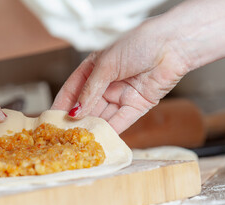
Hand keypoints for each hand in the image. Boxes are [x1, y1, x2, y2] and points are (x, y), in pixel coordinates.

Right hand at [52, 21, 187, 133]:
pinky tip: (99, 139)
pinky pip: (121, 121)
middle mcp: (107, 83)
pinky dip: (111, 130)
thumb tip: (75, 111)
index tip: (51, 119)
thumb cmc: (138, 44)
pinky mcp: (137, 105)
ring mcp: (121, 95)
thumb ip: (89, 90)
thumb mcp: (105, 65)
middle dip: (76, 120)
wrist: (172, 44)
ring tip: (79, 140)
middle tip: (64, 134)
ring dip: (92, 127)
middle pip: (87, 105)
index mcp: (95, 68)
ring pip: (103, 115)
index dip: (62, 103)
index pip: (73, 89)